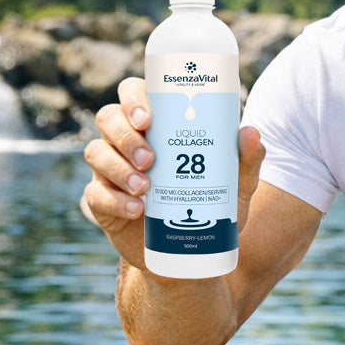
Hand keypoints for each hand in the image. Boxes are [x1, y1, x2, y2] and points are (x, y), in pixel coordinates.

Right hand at [80, 77, 265, 269]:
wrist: (192, 251)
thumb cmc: (211, 204)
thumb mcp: (235, 184)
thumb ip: (246, 159)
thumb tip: (250, 133)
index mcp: (156, 124)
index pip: (133, 92)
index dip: (134, 97)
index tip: (148, 118)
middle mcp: (127, 141)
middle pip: (108, 117)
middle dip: (125, 135)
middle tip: (150, 159)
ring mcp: (110, 170)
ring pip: (95, 152)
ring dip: (118, 167)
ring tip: (146, 187)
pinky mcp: (102, 202)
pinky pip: (94, 194)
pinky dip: (114, 200)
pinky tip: (136, 210)